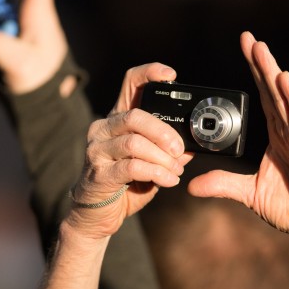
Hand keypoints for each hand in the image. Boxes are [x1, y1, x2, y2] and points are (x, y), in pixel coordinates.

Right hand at [67, 63, 191, 239]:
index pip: (130, 83)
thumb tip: (192, 144)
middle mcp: (102, 129)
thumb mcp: (151, 163)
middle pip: (135, 116)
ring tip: (175, 170)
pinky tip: (168, 181)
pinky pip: (131, 167)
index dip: (149, 73)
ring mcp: (96, 151)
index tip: (171, 76)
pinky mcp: (98, 174)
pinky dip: (156, 173)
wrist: (96, 216)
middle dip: (163, 132)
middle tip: (179, 149)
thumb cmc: (125, 184)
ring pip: (133, 143)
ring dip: (161, 158)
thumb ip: (168, 151)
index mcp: (117, 119)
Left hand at [186, 33, 288, 271]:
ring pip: (287, 99)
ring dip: (273, 73)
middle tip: (247, 37)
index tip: (242, 48)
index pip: (263, 97)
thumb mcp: (247, 193)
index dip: (253, 73)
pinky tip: (285, 81)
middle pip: (273, 90)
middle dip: (261, 63)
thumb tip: (191, 185)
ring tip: (261, 49)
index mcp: (277, 137)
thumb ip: (222, 184)